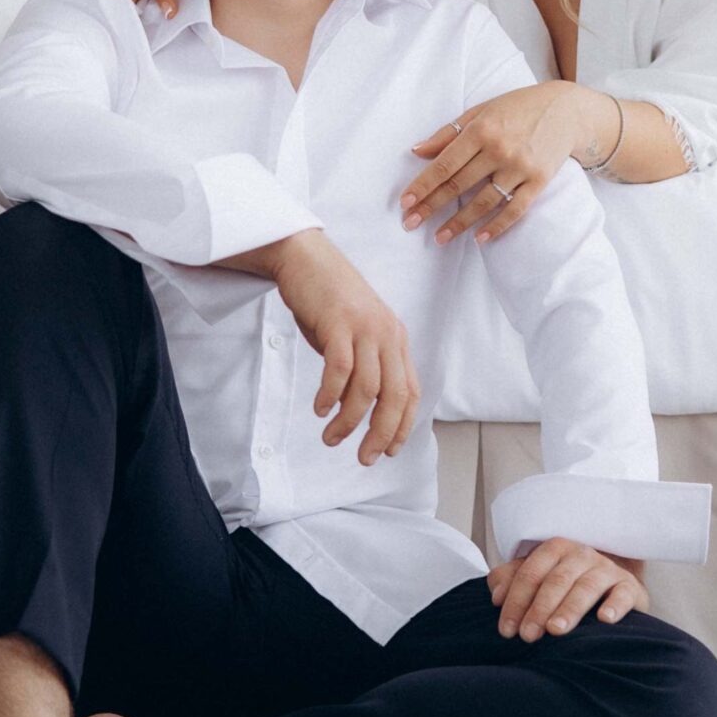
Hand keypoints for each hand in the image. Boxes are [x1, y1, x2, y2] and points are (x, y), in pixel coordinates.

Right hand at [264, 230, 419, 465]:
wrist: (306, 257)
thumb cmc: (327, 300)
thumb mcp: (355, 333)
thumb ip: (364, 364)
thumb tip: (360, 406)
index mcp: (396, 339)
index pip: (411, 392)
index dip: (402, 426)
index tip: (388, 451)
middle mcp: (387, 334)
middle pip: (394, 396)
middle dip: (381, 434)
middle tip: (364, 458)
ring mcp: (365, 327)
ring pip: (367, 388)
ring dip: (349, 421)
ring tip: (331, 438)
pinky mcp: (339, 322)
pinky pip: (340, 368)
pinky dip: (331, 395)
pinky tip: (320, 409)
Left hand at [402, 82, 597, 244]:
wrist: (567, 111)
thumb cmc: (518, 108)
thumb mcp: (481, 111)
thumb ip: (449, 133)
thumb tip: (417, 151)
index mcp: (481, 129)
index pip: (445, 164)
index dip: (423, 185)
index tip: (406, 202)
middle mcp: (499, 149)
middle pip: (459, 184)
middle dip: (432, 206)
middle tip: (410, 224)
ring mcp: (520, 167)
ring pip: (483, 201)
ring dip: (459, 223)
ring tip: (439, 238)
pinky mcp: (539, 180)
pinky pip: (515, 209)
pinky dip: (496, 226)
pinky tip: (479, 239)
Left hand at [487, 539, 647, 640]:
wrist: (610, 583)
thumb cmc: (565, 584)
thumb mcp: (537, 577)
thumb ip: (511, 580)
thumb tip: (496, 596)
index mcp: (555, 549)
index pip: (531, 572)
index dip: (516, 600)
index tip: (507, 630)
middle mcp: (581, 555)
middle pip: (557, 580)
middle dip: (539, 608)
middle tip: (528, 636)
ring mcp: (607, 569)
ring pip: (587, 586)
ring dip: (570, 608)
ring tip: (556, 630)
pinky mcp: (630, 586)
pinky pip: (623, 593)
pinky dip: (615, 605)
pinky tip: (605, 619)